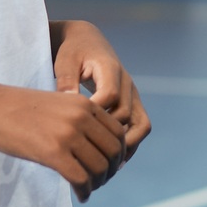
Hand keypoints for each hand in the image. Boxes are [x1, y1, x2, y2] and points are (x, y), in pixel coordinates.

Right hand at [0, 82, 130, 200]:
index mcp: (84, 104)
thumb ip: (78, 117)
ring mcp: (68, 134)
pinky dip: (84, 191)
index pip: (118, 132)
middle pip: (113, 151)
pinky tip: (80, 196)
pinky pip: (80, 178)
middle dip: (111, 170)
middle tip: (100, 180)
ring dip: (98, 183)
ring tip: (88, 189)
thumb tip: (93, 140)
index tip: (109, 165)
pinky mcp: (52, 152)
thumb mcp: (57, 103)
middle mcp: (81, 117)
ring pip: (99, 167)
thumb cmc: (17, 107)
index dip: (118, 153)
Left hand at [53, 22, 150, 162]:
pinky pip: (139, 127)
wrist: (88, 41)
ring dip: (126, 146)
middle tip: (89, 156)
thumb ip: (66, 80)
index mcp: (110, 69)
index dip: (94, 115)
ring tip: (108, 165)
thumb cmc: (73, 51)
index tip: (75, 131)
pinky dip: (129, 144)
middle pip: (126, 115)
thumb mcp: (65, 61)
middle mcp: (127, 82)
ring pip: (141, 125)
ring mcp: (133, 94)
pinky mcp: (133, 103)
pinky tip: (113, 159)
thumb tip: (66, 102)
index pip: (109, 96)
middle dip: (109, 136)